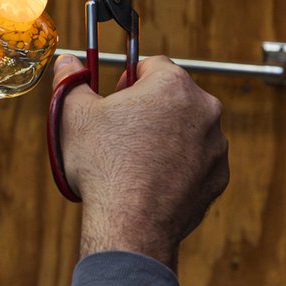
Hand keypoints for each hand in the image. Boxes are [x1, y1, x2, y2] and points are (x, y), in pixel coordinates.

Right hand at [53, 54, 228, 270]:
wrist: (131, 223)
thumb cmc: (104, 166)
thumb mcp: (74, 115)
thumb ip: (71, 81)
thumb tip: (67, 62)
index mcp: (172, 85)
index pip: (151, 65)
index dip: (128, 80)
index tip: (114, 100)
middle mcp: (204, 109)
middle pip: (173, 96)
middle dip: (149, 108)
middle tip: (121, 131)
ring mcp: (215, 145)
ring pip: (188, 129)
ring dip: (167, 136)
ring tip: (135, 160)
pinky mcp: (218, 177)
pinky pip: (197, 161)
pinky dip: (179, 165)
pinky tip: (152, 180)